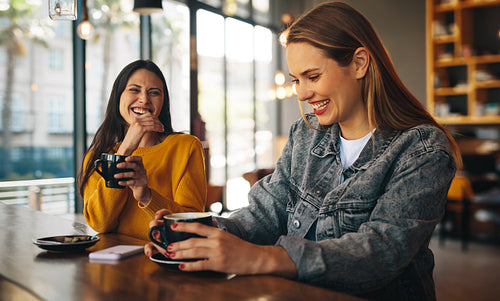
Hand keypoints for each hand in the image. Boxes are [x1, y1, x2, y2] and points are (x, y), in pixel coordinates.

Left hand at [115, 156, 150, 204]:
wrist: (140, 192)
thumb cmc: (133, 181)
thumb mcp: (130, 174)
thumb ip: (126, 169)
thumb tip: (113, 166)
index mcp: (140, 165)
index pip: (139, 159)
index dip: (133, 158)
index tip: (125, 158)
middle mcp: (143, 170)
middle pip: (135, 166)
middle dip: (125, 165)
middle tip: (117, 166)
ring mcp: (143, 177)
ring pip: (132, 174)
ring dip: (123, 174)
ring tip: (115, 176)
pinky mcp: (143, 183)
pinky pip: (133, 182)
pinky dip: (125, 182)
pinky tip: (119, 182)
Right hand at [118, 111, 163, 154]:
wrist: (127, 145)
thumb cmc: (132, 139)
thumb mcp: (136, 129)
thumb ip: (142, 124)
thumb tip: (152, 123)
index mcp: (136, 119)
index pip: (148, 115)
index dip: (156, 118)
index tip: (159, 122)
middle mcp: (137, 120)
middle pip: (151, 118)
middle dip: (158, 122)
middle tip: (162, 126)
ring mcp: (138, 124)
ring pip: (153, 122)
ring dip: (159, 126)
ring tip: (162, 129)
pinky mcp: (141, 129)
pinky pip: (152, 127)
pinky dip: (158, 128)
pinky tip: (160, 130)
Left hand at [144, 210, 297, 277]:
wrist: (257, 258)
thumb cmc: (242, 248)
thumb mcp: (228, 236)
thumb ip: (216, 233)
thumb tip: (206, 226)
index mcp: (218, 232)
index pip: (197, 227)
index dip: (183, 226)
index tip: (172, 226)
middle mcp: (216, 241)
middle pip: (192, 241)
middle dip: (177, 244)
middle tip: (167, 246)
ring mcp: (217, 252)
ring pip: (194, 252)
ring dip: (180, 254)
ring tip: (170, 256)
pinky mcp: (219, 264)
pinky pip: (201, 265)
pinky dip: (189, 266)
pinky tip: (181, 267)